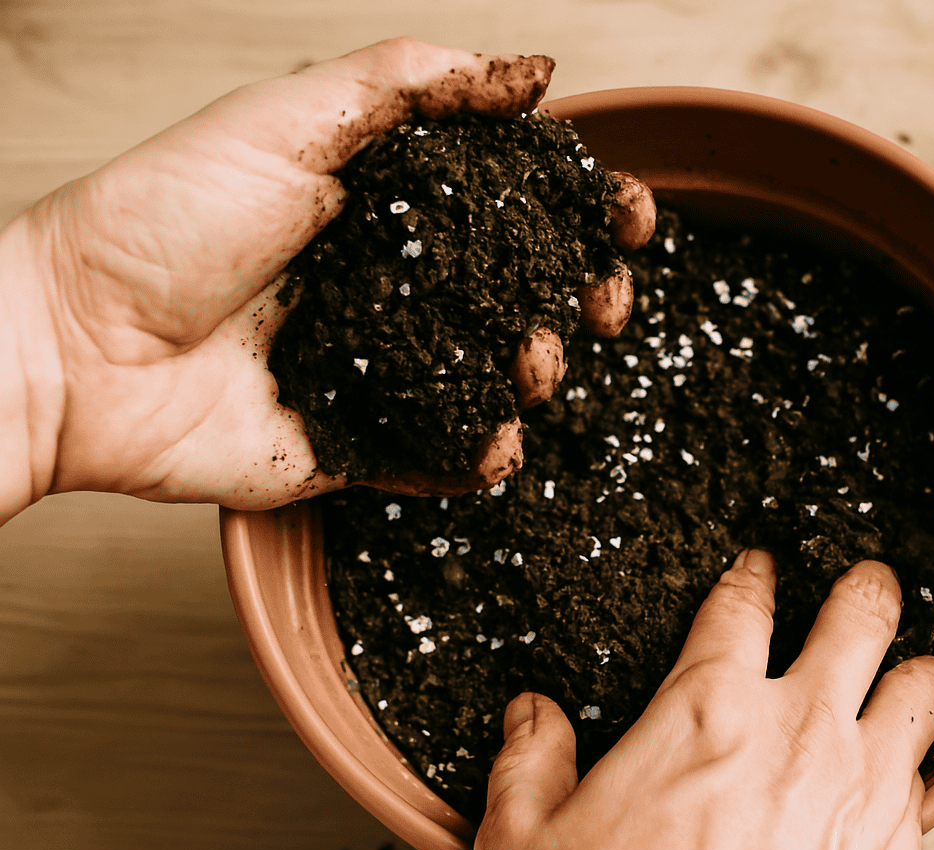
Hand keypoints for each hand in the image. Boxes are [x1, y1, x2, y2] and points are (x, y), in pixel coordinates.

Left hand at [0, 37, 654, 524]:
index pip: (510, 201)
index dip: (579, 206)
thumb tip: (533, 72)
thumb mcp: (289, 120)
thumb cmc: (161, 219)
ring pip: (496, 376)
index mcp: (386, 203)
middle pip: (524, 290)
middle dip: (583, 294)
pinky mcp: (355, 446)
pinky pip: (441, 460)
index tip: (628, 216)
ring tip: (530, 362)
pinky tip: (495, 443)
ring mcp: (380, 368)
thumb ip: (411, 85)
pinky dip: (482, 457)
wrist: (72, 346)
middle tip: (604, 302)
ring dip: (539, 371)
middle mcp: (393, 284)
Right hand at [474, 553, 933, 849]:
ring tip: (908, 669)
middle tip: (862, 585)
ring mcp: (860, 788)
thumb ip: (527, 762)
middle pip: (860, 615)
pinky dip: (919, 761)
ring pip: (922, 686)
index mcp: (707, 709)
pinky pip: (930, 776)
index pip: (743, 605)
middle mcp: (799, 730)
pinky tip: (904, 771)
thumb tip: (530, 716)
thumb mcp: (523, 847)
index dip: (754, 574)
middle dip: (863, 588)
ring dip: (913, 670)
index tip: (759, 570)